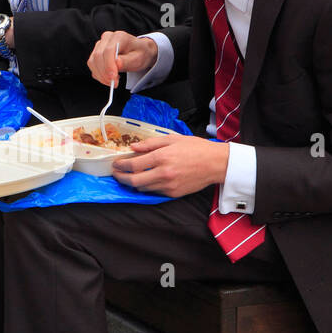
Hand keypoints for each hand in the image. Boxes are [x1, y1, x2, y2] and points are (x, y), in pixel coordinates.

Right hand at [88, 30, 158, 86]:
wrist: (139, 52)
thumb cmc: (139, 53)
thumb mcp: (139, 58)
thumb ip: (128, 61)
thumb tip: (117, 63)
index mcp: (119, 36)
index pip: (108, 50)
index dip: (108, 65)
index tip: (113, 78)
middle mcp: (107, 38)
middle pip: (98, 56)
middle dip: (104, 73)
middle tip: (114, 83)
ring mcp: (100, 45)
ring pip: (93, 62)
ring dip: (101, 75)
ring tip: (113, 81)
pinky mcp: (96, 53)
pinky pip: (93, 66)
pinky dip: (99, 75)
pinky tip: (109, 78)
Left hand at [111, 135, 229, 197]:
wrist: (215, 163)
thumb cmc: (196, 148)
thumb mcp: (172, 139)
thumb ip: (151, 143)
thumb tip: (134, 147)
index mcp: (162, 157)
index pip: (133, 165)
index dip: (121, 165)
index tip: (116, 164)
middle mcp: (163, 173)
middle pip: (133, 181)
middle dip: (121, 178)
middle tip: (116, 173)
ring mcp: (168, 185)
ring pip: (142, 188)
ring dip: (133, 183)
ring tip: (129, 176)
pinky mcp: (173, 193)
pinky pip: (154, 192)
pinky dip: (147, 187)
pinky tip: (146, 180)